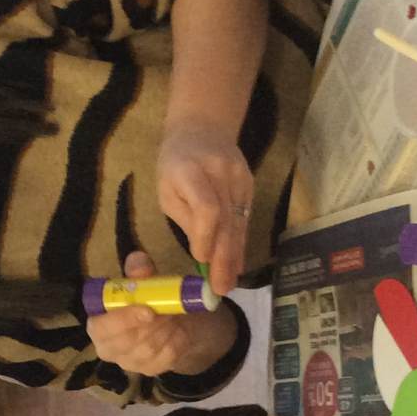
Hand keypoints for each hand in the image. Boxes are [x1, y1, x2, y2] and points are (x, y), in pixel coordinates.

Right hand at [86, 251, 238, 378]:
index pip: (100, 328)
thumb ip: (139, 272)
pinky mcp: (150, 370)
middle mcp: (109, 347)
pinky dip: (176, 341)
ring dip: (165, 330)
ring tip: (174, 314)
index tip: (147, 310)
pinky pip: (165, 357)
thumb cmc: (151, 301)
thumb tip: (138, 262)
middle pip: (123, 343)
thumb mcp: (146, 282)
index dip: (121, 320)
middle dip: (148, 326)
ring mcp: (130, 362)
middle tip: (167, 310)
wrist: (177, 324)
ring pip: (147, 350)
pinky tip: (180, 329)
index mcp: (99, 324)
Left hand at [157, 119, 254, 296]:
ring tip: (230, 282)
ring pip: (239, 222)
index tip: (200, 260)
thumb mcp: (167, 190)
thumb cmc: (174, 163)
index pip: (207, 208)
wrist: (202, 128)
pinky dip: (240, 242)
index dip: (206, 236)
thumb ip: (185, 219)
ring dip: (235, 255)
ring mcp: (239, 177)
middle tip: (220, 288)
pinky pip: (245, 218)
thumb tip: (203, 253)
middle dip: (223, 257)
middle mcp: (220, 173)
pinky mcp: (249, 183)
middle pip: (226, 220)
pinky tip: (237, 262)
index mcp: (191, 171)